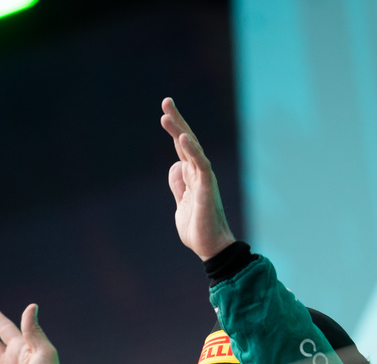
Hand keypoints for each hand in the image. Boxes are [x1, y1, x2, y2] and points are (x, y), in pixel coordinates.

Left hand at [161, 97, 234, 260]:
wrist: (211, 248)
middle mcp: (199, 173)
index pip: (182, 148)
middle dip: (177, 121)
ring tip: (165, 114)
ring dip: (179, 130)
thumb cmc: (198, 230)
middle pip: (187, 141)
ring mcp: (204, 179)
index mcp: (192, 177)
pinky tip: (183, 137)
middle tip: (166, 101)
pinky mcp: (207, 188)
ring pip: (191, 148)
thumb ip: (178, 186)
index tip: (165, 113)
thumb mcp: (181, 205)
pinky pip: (200, 164)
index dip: (175, 130)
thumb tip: (175, 166)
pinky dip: (192, 150)